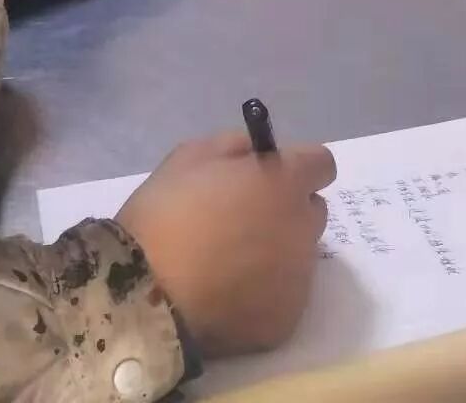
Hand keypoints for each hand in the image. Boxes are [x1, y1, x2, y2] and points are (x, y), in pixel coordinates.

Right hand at [117, 132, 335, 357]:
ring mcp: (299, 278)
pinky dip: (263, 295)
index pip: (321, 164)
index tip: (268, 179)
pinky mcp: (286, 320)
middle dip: (287, 211)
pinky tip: (225, 297)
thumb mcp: (190, 157)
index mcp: (284, 182)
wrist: (144, 297)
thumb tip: (257, 152)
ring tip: (226, 266)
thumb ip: (234, 146)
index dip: (296, 169)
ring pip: (298, 256)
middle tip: (243, 223)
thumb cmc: (165, 216)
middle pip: (312, 212)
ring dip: (275, 254)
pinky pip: (283, 298)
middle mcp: (303, 227)